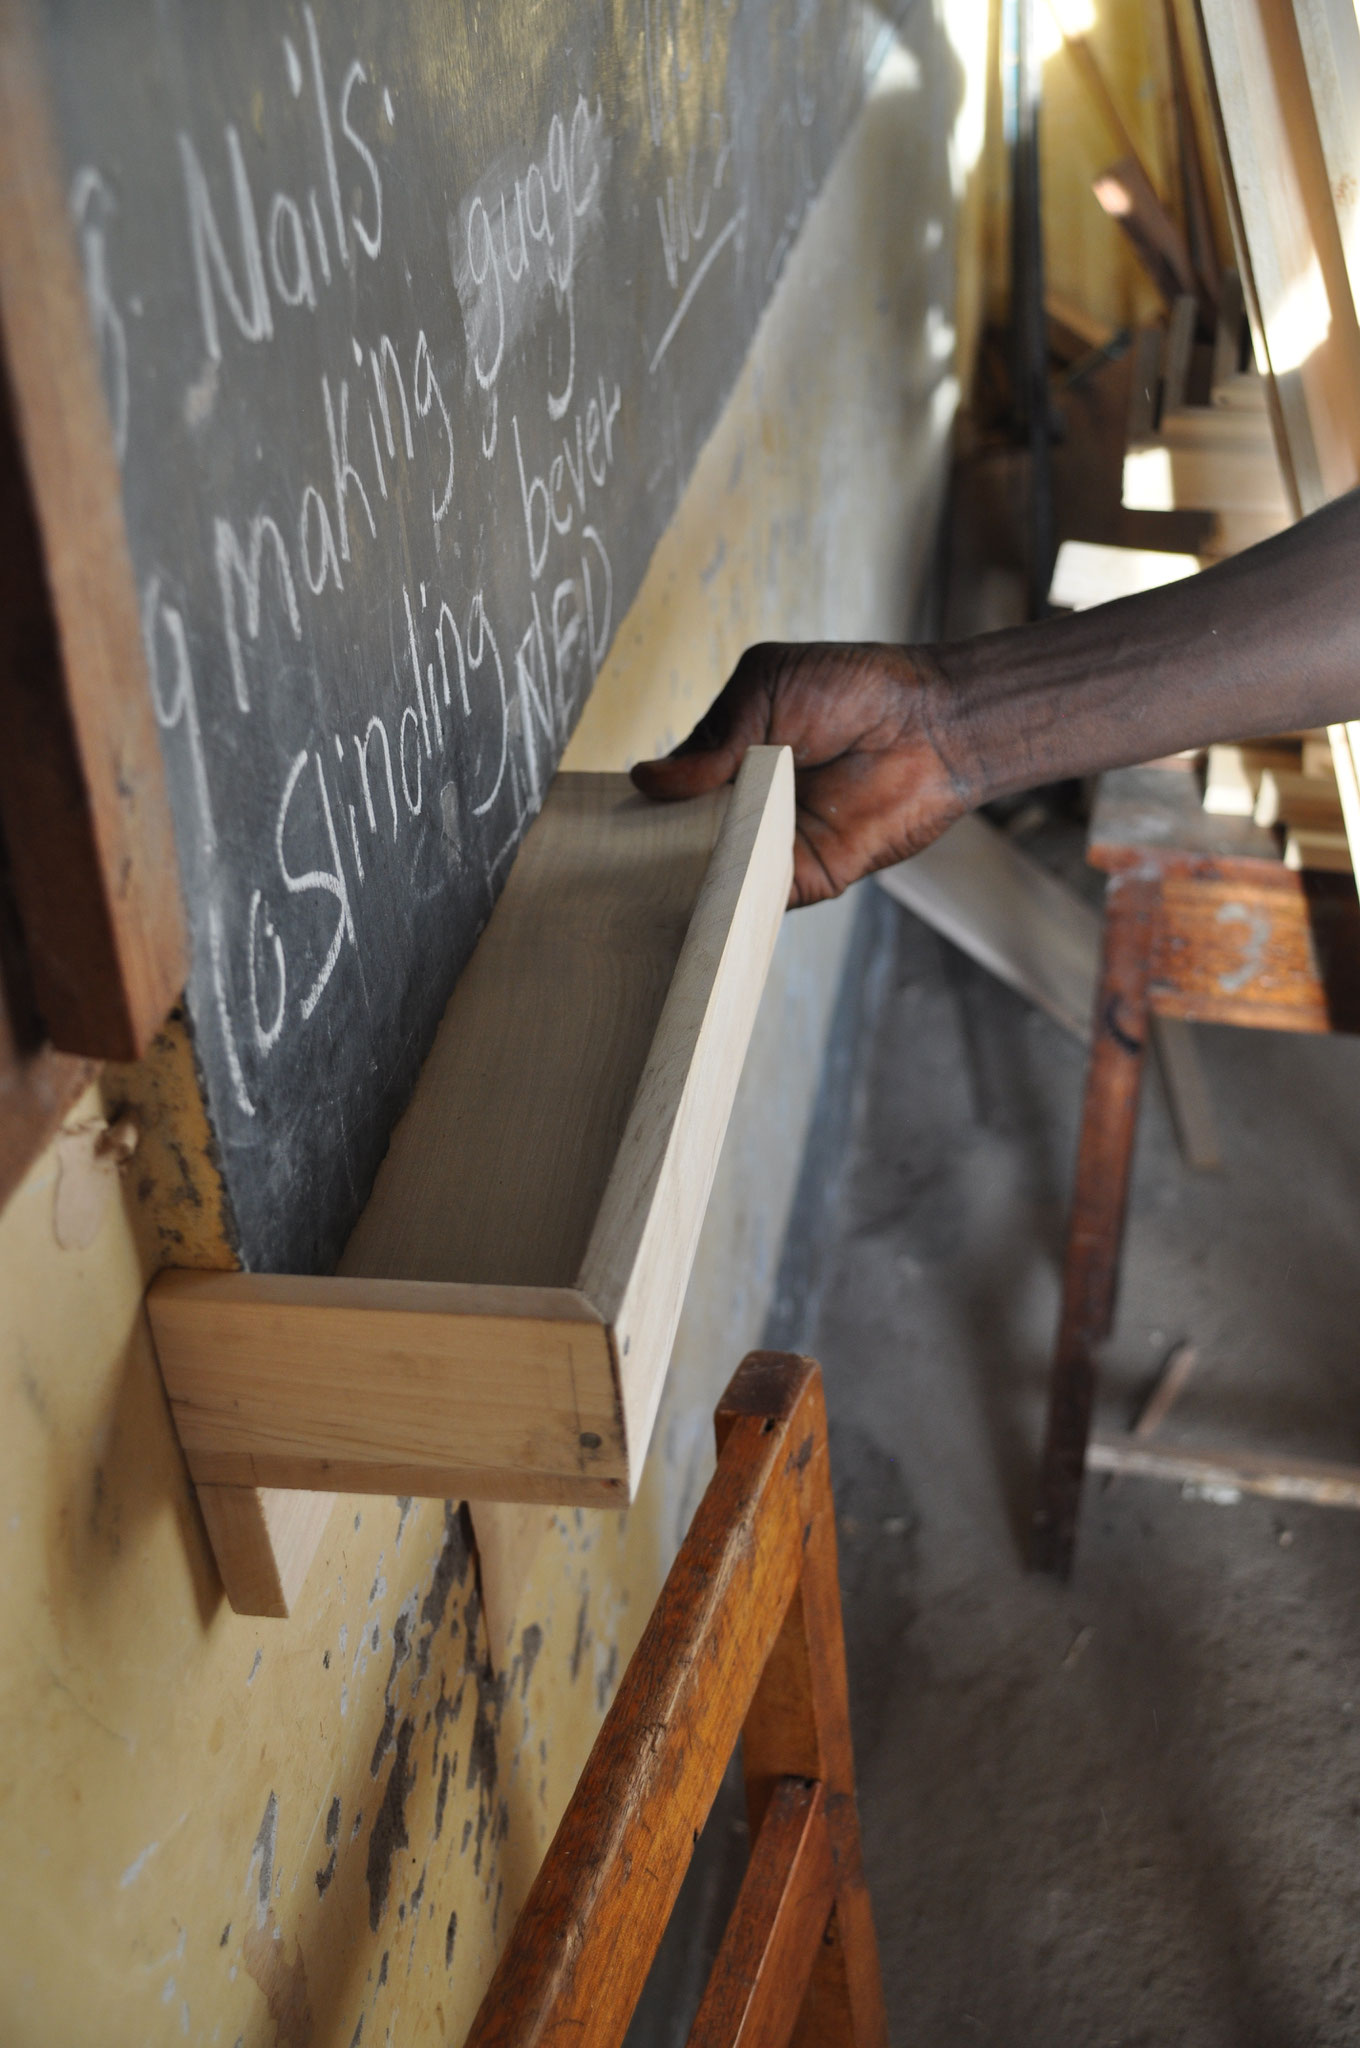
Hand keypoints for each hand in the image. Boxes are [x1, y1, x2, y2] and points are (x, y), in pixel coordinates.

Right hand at [630, 641, 969, 905]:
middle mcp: (743, 807)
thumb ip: (711, 740)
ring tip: (637, 886)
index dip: (638, 806)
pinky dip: (726, 905)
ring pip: (709, 877)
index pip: (666, 793)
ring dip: (682, 881)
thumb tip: (645, 780)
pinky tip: (696, 900)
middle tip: (610, 861)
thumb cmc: (854, 690)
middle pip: (679, 841)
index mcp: (726, 759)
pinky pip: (753, 903)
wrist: (930, 725)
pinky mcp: (800, 879)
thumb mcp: (765, 689)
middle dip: (648, 851)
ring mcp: (769, 846)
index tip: (600, 820)